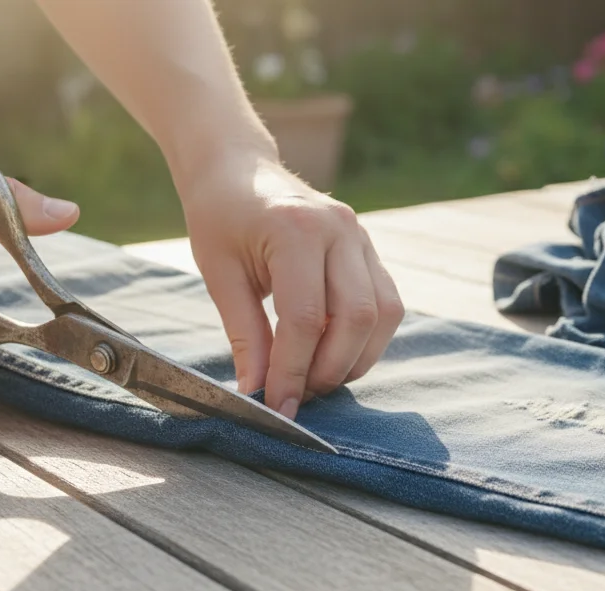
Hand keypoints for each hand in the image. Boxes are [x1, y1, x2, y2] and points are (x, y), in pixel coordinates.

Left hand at [180, 153, 403, 419]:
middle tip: (299, 395)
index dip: (293, 370)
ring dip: (355, 359)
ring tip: (317, 379)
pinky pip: (385, 304)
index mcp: (295, 230)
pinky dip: (366, 339)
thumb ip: (244, 334)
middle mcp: (340, 230)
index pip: (305, 317)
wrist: (239, 169)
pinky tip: (334, 354)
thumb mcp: (219, 274)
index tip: (277, 405)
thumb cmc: (221, 218)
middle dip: (329, 369)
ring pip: (382, 314)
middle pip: (355, 317)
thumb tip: (257, 391)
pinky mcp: (369, 249)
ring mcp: (361, 237)